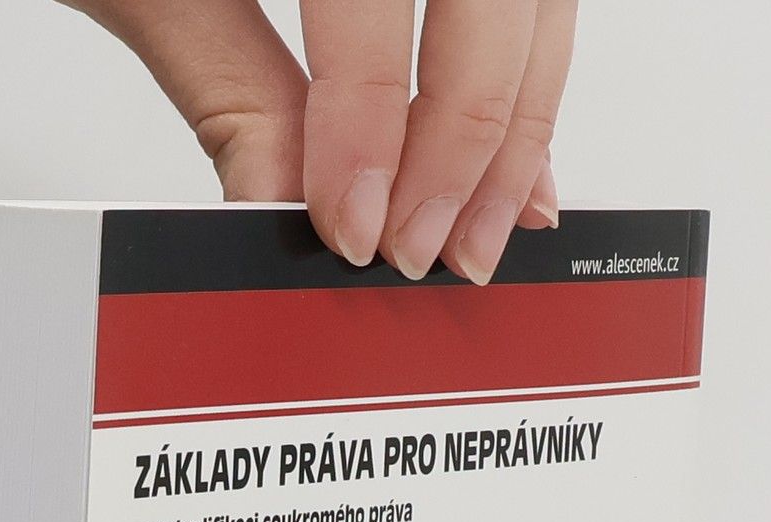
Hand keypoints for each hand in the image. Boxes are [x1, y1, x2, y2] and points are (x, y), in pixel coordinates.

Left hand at [66, 1, 574, 284]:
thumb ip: (231, 90)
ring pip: (538, 4)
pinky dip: (525, 74)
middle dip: (467, 144)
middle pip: (495, 3)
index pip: (379, 5)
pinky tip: (514, 157)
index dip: (373, 129)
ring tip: (475, 228)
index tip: (354, 228)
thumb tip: (280, 215)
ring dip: (516, 124)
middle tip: (417, 248)